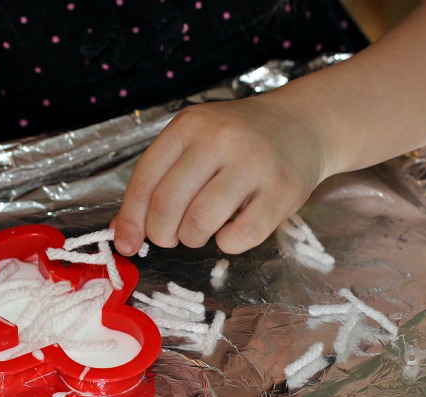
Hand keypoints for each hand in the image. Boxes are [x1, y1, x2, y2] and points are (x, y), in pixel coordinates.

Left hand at [112, 95, 331, 254]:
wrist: (302, 124)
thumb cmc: (237, 140)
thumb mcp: (193, 143)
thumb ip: (157, 181)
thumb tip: (122, 234)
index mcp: (189, 126)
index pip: (144, 180)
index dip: (130, 219)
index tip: (126, 243)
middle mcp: (220, 139)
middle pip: (168, 204)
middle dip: (161, 233)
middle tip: (169, 237)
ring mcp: (254, 164)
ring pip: (200, 222)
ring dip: (192, 238)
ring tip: (199, 230)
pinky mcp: (283, 191)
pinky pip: (241, 236)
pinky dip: (227, 243)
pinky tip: (231, 229)